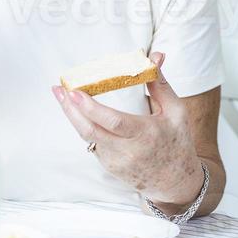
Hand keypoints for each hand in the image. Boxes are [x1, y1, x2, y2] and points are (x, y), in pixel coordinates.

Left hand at [52, 53, 202, 204]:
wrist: (176, 181)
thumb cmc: (178, 142)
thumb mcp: (175, 112)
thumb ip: (160, 85)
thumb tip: (155, 57)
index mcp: (146, 134)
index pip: (114, 121)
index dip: (91, 108)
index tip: (74, 92)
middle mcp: (128, 151)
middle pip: (90, 130)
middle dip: (70, 109)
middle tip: (59, 89)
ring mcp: (116, 162)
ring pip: (87, 137)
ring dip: (73, 116)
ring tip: (62, 96)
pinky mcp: (109, 167)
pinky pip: (92, 143)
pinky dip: (85, 126)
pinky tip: (78, 112)